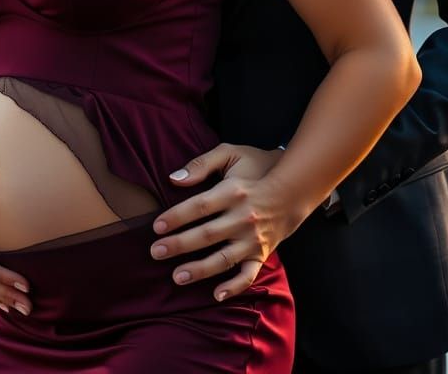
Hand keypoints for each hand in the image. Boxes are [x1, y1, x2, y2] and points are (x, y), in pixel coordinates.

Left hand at [150, 143, 305, 301]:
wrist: (292, 189)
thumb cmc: (255, 167)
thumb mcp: (230, 153)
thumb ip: (201, 164)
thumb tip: (173, 179)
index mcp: (234, 191)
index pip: (200, 206)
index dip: (176, 216)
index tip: (156, 226)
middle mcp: (244, 217)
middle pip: (207, 234)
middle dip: (179, 244)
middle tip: (155, 252)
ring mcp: (254, 239)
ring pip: (224, 258)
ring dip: (200, 270)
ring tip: (176, 276)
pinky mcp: (262, 253)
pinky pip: (248, 275)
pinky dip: (234, 287)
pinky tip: (216, 295)